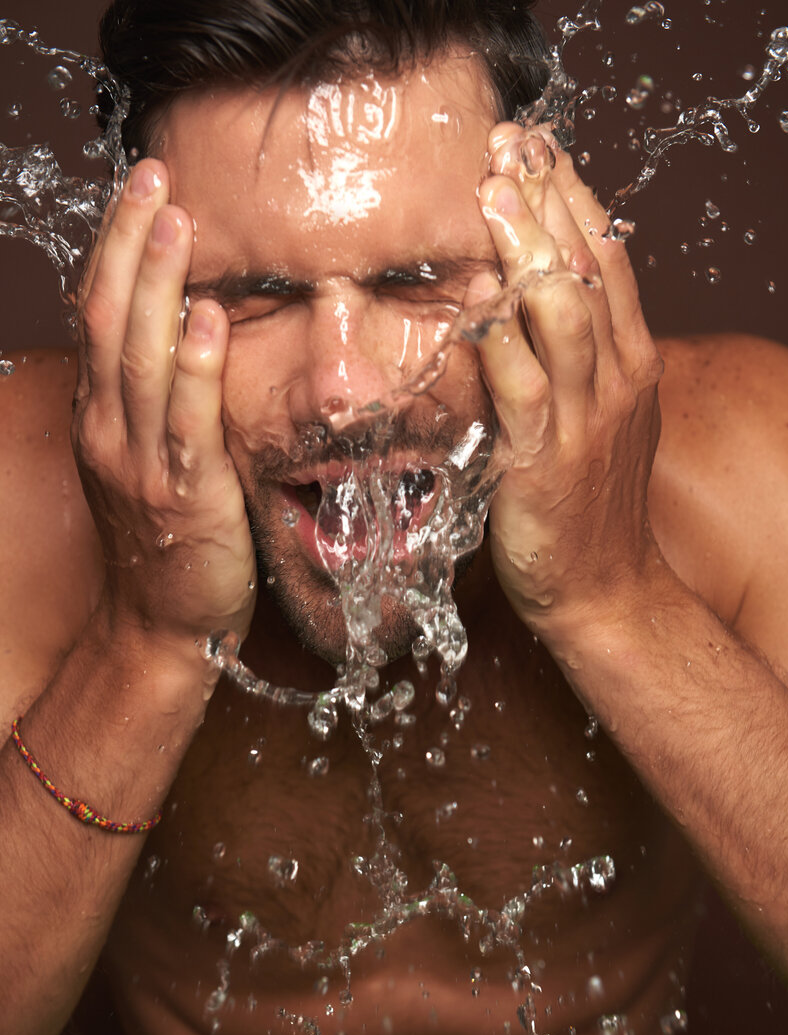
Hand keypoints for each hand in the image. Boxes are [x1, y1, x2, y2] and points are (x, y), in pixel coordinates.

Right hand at [73, 159, 256, 652]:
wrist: (160, 624)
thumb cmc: (163, 542)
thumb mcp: (141, 463)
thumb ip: (152, 404)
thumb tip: (184, 336)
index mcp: (99, 418)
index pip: (98, 316)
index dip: (114, 250)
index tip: (137, 193)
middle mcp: (109, 431)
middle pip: (110, 320)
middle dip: (130, 244)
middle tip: (154, 178)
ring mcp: (141, 462)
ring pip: (142, 358)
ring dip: (158, 286)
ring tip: (177, 222)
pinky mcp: (185, 493)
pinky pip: (188, 421)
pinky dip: (198, 367)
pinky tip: (210, 319)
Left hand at [473, 124, 663, 635]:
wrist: (604, 586)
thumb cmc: (590, 503)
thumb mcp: (600, 418)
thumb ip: (577, 360)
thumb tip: (528, 301)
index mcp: (629, 361)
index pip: (605, 258)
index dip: (573, 197)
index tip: (537, 147)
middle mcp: (615, 377)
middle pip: (587, 267)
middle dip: (548, 199)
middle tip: (509, 144)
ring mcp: (584, 417)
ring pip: (562, 312)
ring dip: (527, 249)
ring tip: (493, 196)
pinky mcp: (544, 459)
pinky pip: (523, 388)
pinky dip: (500, 344)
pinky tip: (476, 309)